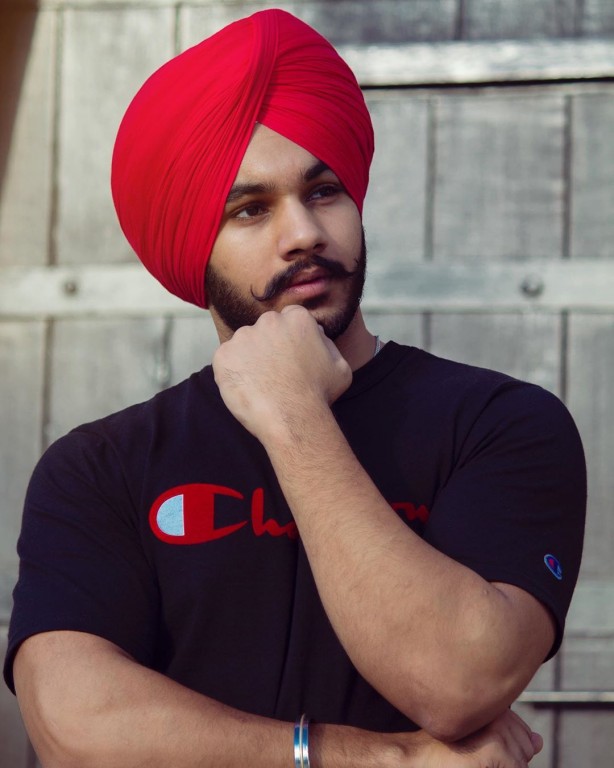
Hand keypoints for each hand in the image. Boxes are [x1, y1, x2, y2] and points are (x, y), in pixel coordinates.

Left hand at [212, 306, 350, 441]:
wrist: (292, 419)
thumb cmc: (319, 395)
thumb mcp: (340, 366)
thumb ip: (327, 344)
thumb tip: (317, 334)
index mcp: (297, 318)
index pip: (289, 319)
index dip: (289, 339)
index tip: (289, 357)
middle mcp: (268, 321)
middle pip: (265, 329)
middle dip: (268, 346)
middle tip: (275, 373)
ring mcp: (243, 337)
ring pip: (244, 344)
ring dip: (250, 359)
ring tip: (261, 384)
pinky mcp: (224, 356)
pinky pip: (227, 361)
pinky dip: (234, 373)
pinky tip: (248, 389)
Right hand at [413, 709, 541, 767]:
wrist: (416, 758)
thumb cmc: (441, 749)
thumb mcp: (479, 740)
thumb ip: (510, 738)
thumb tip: (538, 741)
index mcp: (490, 703)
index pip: (522, 732)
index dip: (507, 748)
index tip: (481, 750)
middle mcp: (496, 709)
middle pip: (525, 746)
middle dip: (509, 758)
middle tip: (475, 756)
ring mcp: (497, 726)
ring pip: (522, 760)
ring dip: (503, 766)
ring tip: (474, 759)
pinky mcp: (497, 747)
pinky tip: (477, 764)